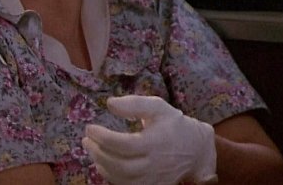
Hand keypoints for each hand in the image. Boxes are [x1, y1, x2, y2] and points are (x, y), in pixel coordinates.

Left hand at [82, 95, 216, 184]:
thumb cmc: (174, 124)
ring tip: (91, 149)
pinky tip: (102, 163)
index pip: (124, 144)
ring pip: (121, 178)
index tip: (89, 127)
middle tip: (86, 140)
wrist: (196, 149)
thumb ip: (134, 104)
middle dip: (98, 153)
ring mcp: (153, 178)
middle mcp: (153, 164)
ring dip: (101, 164)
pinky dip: (110, 176)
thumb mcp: (158, 107)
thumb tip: (110, 104)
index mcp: (155, 143)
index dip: (103, 137)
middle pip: (120, 165)